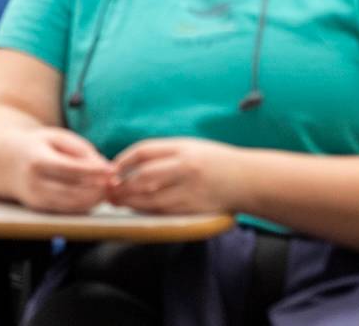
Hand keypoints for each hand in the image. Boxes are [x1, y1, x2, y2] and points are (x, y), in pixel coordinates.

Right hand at [8, 127, 111, 212]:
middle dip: (98, 189)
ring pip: (73, 205)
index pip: (71, 169)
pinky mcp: (40, 209)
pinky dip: (85, 204)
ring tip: (107, 189)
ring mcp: (36, 199)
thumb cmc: (36, 146)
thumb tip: (105, 168)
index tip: (112, 170)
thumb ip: (81, 150)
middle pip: (74, 192)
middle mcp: (35, 183)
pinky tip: (94, 195)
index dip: (95, 171)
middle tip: (115, 182)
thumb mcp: (56, 137)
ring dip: (94, 200)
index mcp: (37, 160)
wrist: (5, 162)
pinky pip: (68, 210)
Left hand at [110, 138, 239, 214]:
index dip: (123, 161)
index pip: (143, 152)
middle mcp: (186, 168)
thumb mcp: (191, 147)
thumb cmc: (216, 162)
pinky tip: (139, 209)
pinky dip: (148, 211)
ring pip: (151, 199)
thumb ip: (164, 154)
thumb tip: (132, 164)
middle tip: (109, 190)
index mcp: (183, 148)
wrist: (249, 180)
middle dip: (122, 185)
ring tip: (118, 201)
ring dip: (130, 202)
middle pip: (143, 177)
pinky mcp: (196, 209)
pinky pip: (165, 212)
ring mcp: (191, 190)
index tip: (112, 169)